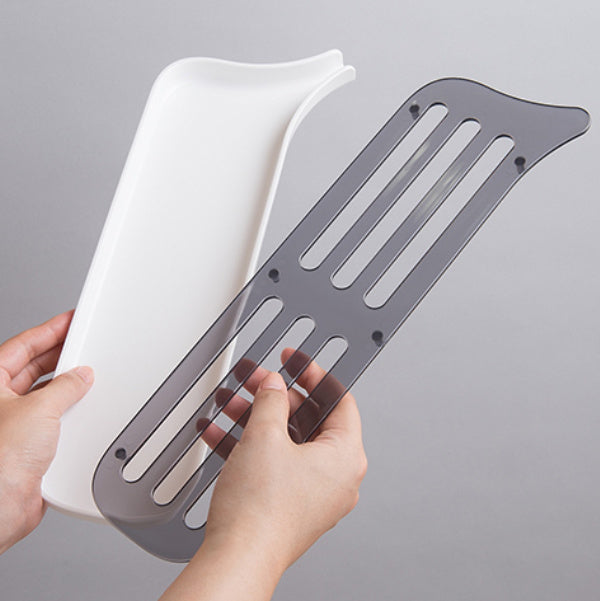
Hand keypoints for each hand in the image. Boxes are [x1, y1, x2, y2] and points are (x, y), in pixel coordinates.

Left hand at [0, 311, 92, 553]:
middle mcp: (0, 402)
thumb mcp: (38, 410)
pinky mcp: (30, 445)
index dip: (49, 331)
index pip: (22, 346)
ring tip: (88, 378)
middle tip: (84, 346)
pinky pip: (55, 419)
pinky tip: (83, 409)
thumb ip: (65, 387)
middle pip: (34, 367)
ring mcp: (14, 423)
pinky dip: (70, 412)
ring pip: (46, 394)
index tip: (70, 320)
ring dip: (67, 387)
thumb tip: (79, 376)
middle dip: (60, 358)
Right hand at [204, 350, 366, 570]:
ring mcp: (314, 493)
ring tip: (231, 404)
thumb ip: (271, 401)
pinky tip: (221, 434)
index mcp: (346, 456)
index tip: (294, 361)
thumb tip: (275, 385)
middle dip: (275, 398)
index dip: (313, 375)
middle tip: (256, 383)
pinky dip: (250, 446)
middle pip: (308, 420)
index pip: (338, 400)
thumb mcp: (265, 436)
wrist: (238, 559)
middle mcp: (336, 477)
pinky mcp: (291, 504)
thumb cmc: (262, 510)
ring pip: (286, 442)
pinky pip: (274, 464)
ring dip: (256, 419)